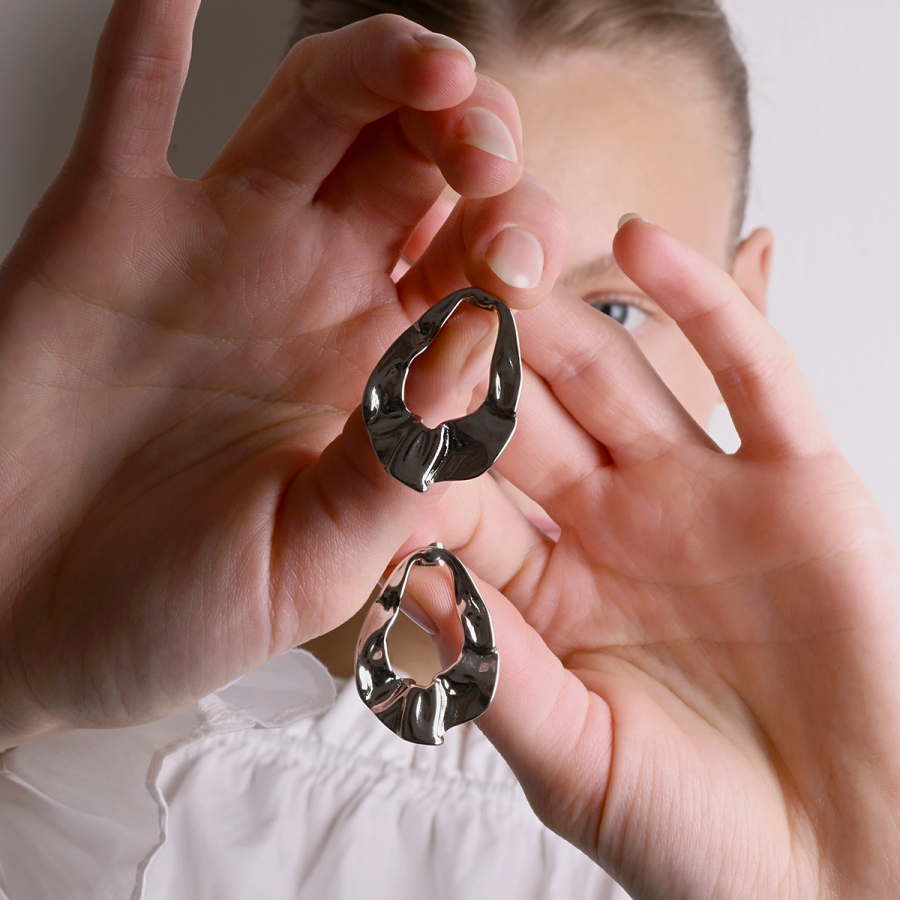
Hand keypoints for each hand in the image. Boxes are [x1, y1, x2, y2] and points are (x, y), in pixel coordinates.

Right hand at [0, 2, 565, 746]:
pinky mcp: (106, 226)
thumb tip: (476, 357)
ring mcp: (217, 249)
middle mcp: (313, 293)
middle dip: (471, 136)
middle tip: (483, 143)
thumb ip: (396, 471)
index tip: (516, 266)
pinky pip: (132, 109)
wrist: (23, 623)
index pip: (480, 269)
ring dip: (373, 71)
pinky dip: (150, 44)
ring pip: (314, 115)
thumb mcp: (308, 564)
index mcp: (380, 374)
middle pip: (419, 167)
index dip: (515, 246)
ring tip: (422, 64)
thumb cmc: (169, 612)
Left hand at [415, 219, 899, 897]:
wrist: (842, 856)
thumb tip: (402, 584)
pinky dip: (701, 303)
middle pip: (533, 416)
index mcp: (548, 584)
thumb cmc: (697, 829)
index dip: (416, 437)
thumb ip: (493, 672)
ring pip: (622, 376)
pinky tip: (640, 240)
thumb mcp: (575, 758)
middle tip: (417, 271)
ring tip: (503, 237)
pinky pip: (747, 370)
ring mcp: (700, 490)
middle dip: (478, 348)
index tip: (357, 374)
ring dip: (563, 310)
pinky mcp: (795, 475)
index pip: (469, 494)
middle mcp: (615, 521)